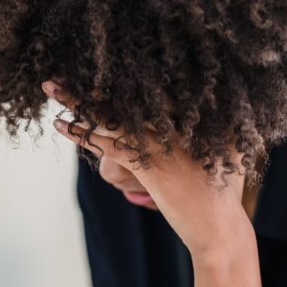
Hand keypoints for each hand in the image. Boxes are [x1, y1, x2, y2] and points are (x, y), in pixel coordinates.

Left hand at [43, 79, 250, 257]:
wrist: (220, 229)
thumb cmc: (223, 196)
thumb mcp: (228, 157)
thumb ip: (225, 136)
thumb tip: (236, 126)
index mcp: (194, 115)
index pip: (152, 86)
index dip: (125, 71)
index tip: (102, 58)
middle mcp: (178, 122)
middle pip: (127, 93)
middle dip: (94, 76)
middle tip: (65, 62)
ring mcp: (162, 142)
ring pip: (111, 114)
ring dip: (77, 99)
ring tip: (51, 85)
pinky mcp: (149, 165)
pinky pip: (106, 143)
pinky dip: (81, 133)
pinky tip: (59, 124)